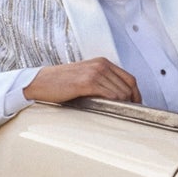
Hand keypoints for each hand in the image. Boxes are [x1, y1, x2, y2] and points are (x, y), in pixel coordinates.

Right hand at [26, 58, 140, 107]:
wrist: (40, 82)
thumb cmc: (60, 83)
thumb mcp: (85, 76)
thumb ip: (102, 82)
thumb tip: (120, 98)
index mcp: (102, 62)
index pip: (130, 79)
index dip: (136, 94)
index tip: (137, 105)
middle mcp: (101, 65)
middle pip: (128, 87)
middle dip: (132, 102)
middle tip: (130, 114)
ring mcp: (95, 73)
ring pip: (121, 92)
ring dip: (122, 105)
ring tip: (119, 114)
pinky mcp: (87, 83)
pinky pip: (110, 95)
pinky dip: (114, 104)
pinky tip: (110, 110)